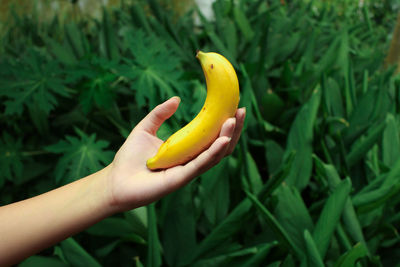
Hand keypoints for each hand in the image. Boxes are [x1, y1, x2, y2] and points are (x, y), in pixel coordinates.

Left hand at [106, 96, 245, 211]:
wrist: (114, 181)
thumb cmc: (128, 158)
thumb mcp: (145, 128)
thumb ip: (159, 113)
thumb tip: (177, 98)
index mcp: (187, 151)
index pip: (212, 137)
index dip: (224, 123)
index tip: (234, 106)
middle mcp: (191, 161)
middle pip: (220, 146)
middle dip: (233, 129)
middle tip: (241, 110)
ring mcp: (187, 171)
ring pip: (215, 155)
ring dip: (227, 138)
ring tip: (234, 120)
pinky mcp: (180, 178)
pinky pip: (201, 164)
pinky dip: (213, 152)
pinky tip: (223, 139)